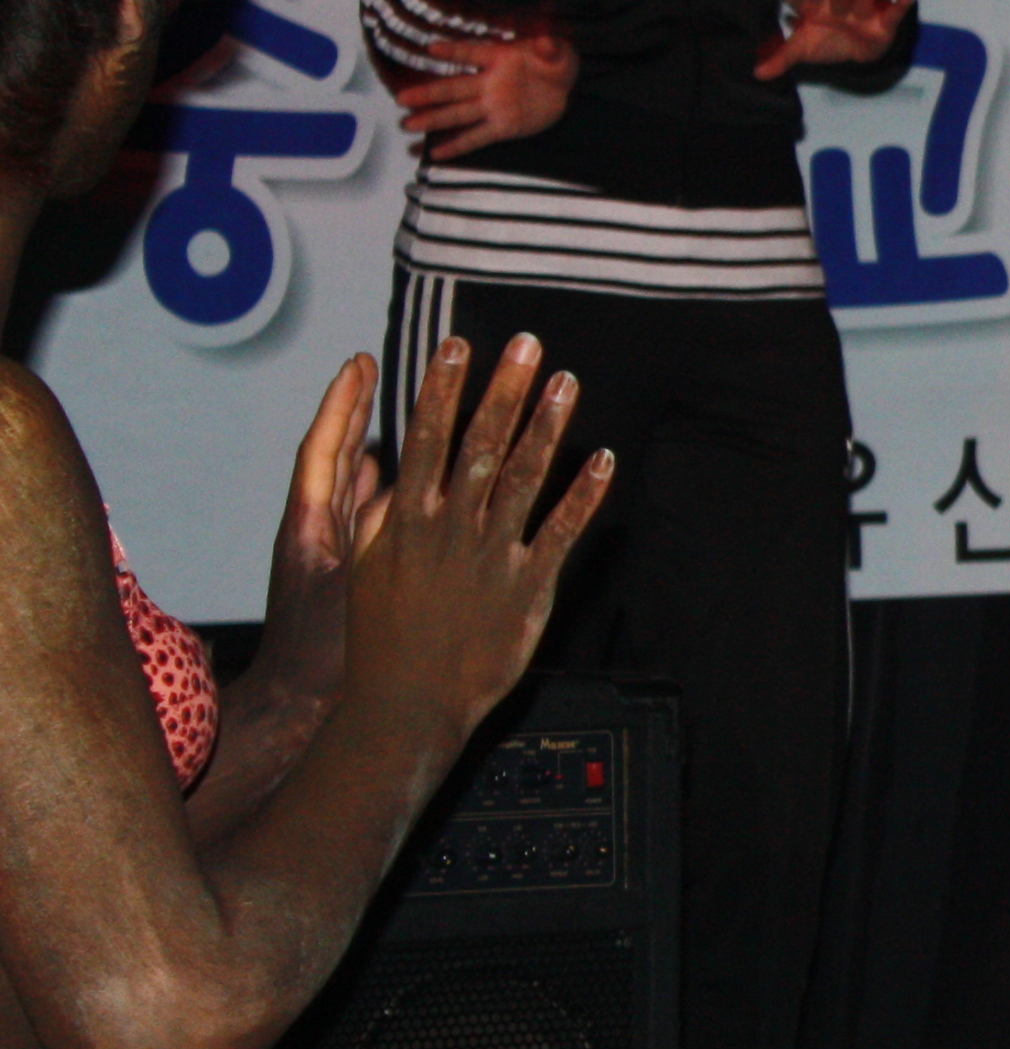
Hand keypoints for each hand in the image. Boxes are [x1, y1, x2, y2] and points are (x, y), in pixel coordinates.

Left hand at [248, 354, 390, 718]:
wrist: (304, 707)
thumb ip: (361, 529)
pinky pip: (370, 521)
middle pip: (336, 458)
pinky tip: (414, 480)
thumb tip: (382, 471)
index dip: (340, 406)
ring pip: (354, 488)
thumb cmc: (322, 654)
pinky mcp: (353, 576)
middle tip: (373, 369)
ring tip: (407, 416)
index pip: (322, 451)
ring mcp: (333, 553)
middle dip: (355, 414)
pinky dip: (386, 494)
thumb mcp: (343, 584)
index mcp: (309, 527)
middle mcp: (318, 532)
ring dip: (376, 448)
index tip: (356, 365)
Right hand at [340, 336, 611, 745]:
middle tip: (527, 343)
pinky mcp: (527, 588)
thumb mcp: (366, 570)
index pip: (426, 439)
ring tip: (567, 382)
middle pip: (479, 446)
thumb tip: (388, 471)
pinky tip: (604, 459)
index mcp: (406, 521)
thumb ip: (380, 517)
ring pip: (522, 480)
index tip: (458, 345)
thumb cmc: (383, 639)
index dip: (443, 389)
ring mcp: (489, 557)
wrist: (404, 705)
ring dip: (546, 428)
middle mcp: (448, 530)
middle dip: (503, 391)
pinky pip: (562, 533)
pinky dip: (584, 496)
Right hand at [388, 28, 575, 158]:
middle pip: (454, 88)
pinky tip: (434, 153)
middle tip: (401, 99)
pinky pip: (477, 137)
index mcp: (500, 59)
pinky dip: (457, 145)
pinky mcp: (502, 127)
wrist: (566, 89)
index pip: (473, 52)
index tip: (432, 49)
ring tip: (406, 125)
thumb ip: (551, 48)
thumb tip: (547, 42)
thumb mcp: (561, 53)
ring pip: (458, 113)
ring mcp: (492, 106)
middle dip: (428, 93)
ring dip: (433, 119)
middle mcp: (489, 83)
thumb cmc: (557, 65)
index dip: (454, 51)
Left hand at [756, 0, 907, 78]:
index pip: (805, 4)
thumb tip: (756, 74)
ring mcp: (863, 11)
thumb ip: (781, 58)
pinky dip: (901, 4)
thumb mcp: (802, 49)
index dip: (795, 0)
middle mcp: (841, 6)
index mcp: (818, 10)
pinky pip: (894, 11)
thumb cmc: (826, 41)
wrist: (857, 46)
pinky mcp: (885, 20)